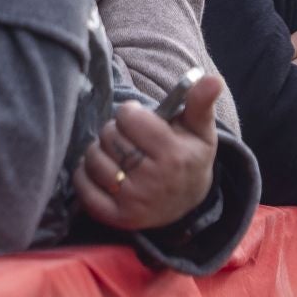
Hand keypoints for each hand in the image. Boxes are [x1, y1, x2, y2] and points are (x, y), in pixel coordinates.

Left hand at [74, 74, 223, 230]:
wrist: (188, 206)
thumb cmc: (189, 157)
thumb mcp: (200, 130)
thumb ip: (200, 102)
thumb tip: (212, 78)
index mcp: (174, 154)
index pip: (129, 116)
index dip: (131, 113)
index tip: (141, 121)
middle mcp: (153, 180)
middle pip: (109, 135)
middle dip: (115, 131)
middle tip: (129, 140)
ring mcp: (133, 201)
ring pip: (93, 158)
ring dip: (99, 151)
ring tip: (117, 155)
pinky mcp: (116, 218)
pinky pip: (84, 187)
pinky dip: (85, 174)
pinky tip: (103, 171)